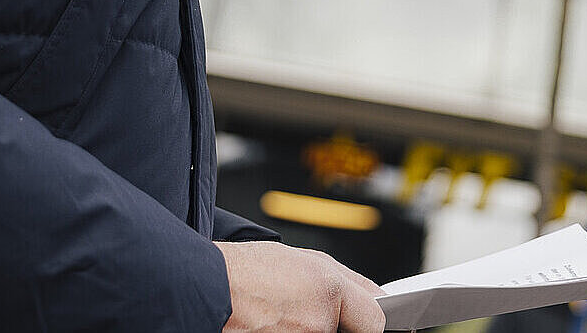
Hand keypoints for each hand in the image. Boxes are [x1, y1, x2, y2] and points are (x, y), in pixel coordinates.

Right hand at [218, 240, 385, 332]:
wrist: (206, 293)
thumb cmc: (249, 272)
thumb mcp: (308, 261)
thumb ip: (351, 283)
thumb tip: (380, 299)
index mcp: (328, 292)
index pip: (377, 322)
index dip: (373, 320)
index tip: (375, 320)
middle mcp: (318, 325)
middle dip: (340, 324)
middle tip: (310, 312)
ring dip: (314, 329)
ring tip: (288, 317)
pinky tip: (276, 326)